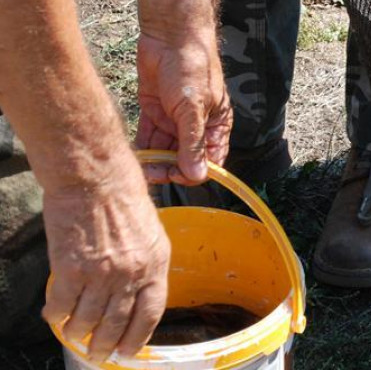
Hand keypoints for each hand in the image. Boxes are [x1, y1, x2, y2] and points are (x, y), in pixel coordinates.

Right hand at [41, 150, 169, 361]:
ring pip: (87, 320)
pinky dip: (56, 315)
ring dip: (78, 332)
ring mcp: (101, 274)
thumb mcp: (149, 229)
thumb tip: (131, 289)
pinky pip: (61, 306)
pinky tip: (54, 316)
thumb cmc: (122, 194)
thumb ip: (143, 260)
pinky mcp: (71, 270)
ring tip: (74, 334)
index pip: (152, 312)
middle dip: (106, 345)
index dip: (139, 337)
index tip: (129, 352)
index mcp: (156, 262)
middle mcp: (132, 273)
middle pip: (119, 324)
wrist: (95, 177)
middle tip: (97, 354)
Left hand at [134, 0, 231, 183]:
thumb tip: (198, 176)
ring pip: (164, 149)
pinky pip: (147, 136)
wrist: (169, 35)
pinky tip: (134, 156)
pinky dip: (142, 148)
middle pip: (184, 157)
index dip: (195, 171)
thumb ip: (193, 142)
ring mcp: (174, 118)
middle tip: (154, 173)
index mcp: (215, 124)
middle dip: (170, 168)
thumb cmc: (191, 66)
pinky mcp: (153, 110)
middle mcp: (195, 124)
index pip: (210, 159)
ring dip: (154, 160)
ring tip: (141, 167)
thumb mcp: (193, 107)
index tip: (177, 176)